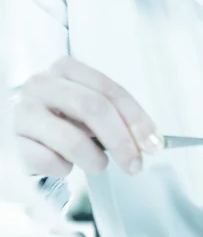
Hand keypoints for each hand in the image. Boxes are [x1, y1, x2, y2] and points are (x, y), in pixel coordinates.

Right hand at [14, 56, 163, 177]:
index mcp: (67, 68)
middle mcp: (43, 84)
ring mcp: (26, 111)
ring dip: (94, 159)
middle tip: (134, 164)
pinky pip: (50, 161)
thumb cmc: (62, 114)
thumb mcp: (88, 104)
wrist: (24, 127)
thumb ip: (116, 114)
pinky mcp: (16, 141)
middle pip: (93, 108)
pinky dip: (65, 169)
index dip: (136, 118)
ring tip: (98, 164)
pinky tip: (64, 163)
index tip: (152, 143)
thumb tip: (149, 140)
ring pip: (72, 139)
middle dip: (121, 140)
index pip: (110, 90)